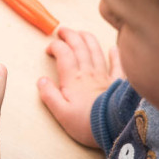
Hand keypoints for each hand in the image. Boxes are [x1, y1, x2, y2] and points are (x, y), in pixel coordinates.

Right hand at [37, 27, 122, 147]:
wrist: (113, 128)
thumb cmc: (86, 123)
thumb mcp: (61, 113)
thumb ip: (49, 95)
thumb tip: (41, 80)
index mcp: (73, 79)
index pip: (63, 54)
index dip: (55, 46)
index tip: (49, 48)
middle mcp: (89, 73)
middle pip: (79, 47)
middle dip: (70, 35)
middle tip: (62, 30)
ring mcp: (104, 77)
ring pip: (96, 51)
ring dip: (87, 39)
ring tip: (81, 33)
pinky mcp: (117, 84)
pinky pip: (117, 65)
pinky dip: (115, 55)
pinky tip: (113, 48)